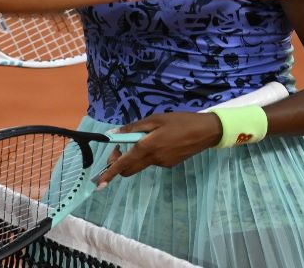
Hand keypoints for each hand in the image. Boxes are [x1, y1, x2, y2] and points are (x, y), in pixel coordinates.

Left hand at [93, 111, 221, 187]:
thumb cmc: (179, 121)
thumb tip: (114, 134)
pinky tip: (159, 140)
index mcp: (147, 147)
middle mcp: (153, 159)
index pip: (123, 164)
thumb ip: (133, 128)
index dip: (110, 173)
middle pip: (129, 169)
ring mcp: (162, 164)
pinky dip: (148, 153)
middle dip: (119, 163)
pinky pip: (152, 161)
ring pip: (140, 164)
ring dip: (135, 155)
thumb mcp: (155, 119)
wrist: (205, 131)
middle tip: (120, 147)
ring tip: (146, 136)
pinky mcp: (169, 164)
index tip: (98, 183)